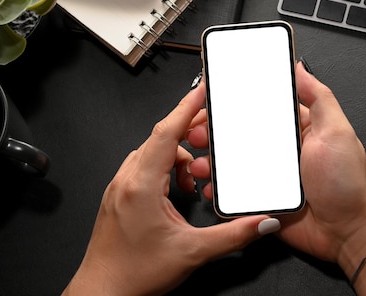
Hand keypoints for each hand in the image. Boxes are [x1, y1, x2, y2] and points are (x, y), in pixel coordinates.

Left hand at [62, 82, 279, 295]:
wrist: (103, 292)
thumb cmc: (134, 274)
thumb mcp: (193, 253)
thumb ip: (233, 235)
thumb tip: (262, 222)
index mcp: (141, 185)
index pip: (165, 132)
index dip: (187, 108)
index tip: (203, 90)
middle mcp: (126, 180)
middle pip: (160, 139)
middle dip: (188, 134)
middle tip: (211, 135)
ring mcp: (120, 187)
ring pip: (152, 154)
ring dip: (177, 158)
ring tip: (194, 182)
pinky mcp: (119, 196)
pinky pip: (144, 168)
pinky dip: (165, 171)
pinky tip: (178, 193)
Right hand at [186, 63, 365, 272]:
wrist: (348, 232)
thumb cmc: (347, 184)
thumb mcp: (336, 132)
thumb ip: (318, 98)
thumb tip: (299, 68)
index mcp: (297, 129)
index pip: (262, 109)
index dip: (237, 103)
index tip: (215, 99)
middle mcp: (281, 151)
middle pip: (240, 135)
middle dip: (215, 132)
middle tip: (198, 131)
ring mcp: (270, 176)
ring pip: (233, 163)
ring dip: (212, 160)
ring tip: (200, 161)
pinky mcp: (263, 199)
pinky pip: (236, 191)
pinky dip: (220, 188)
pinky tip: (211, 185)